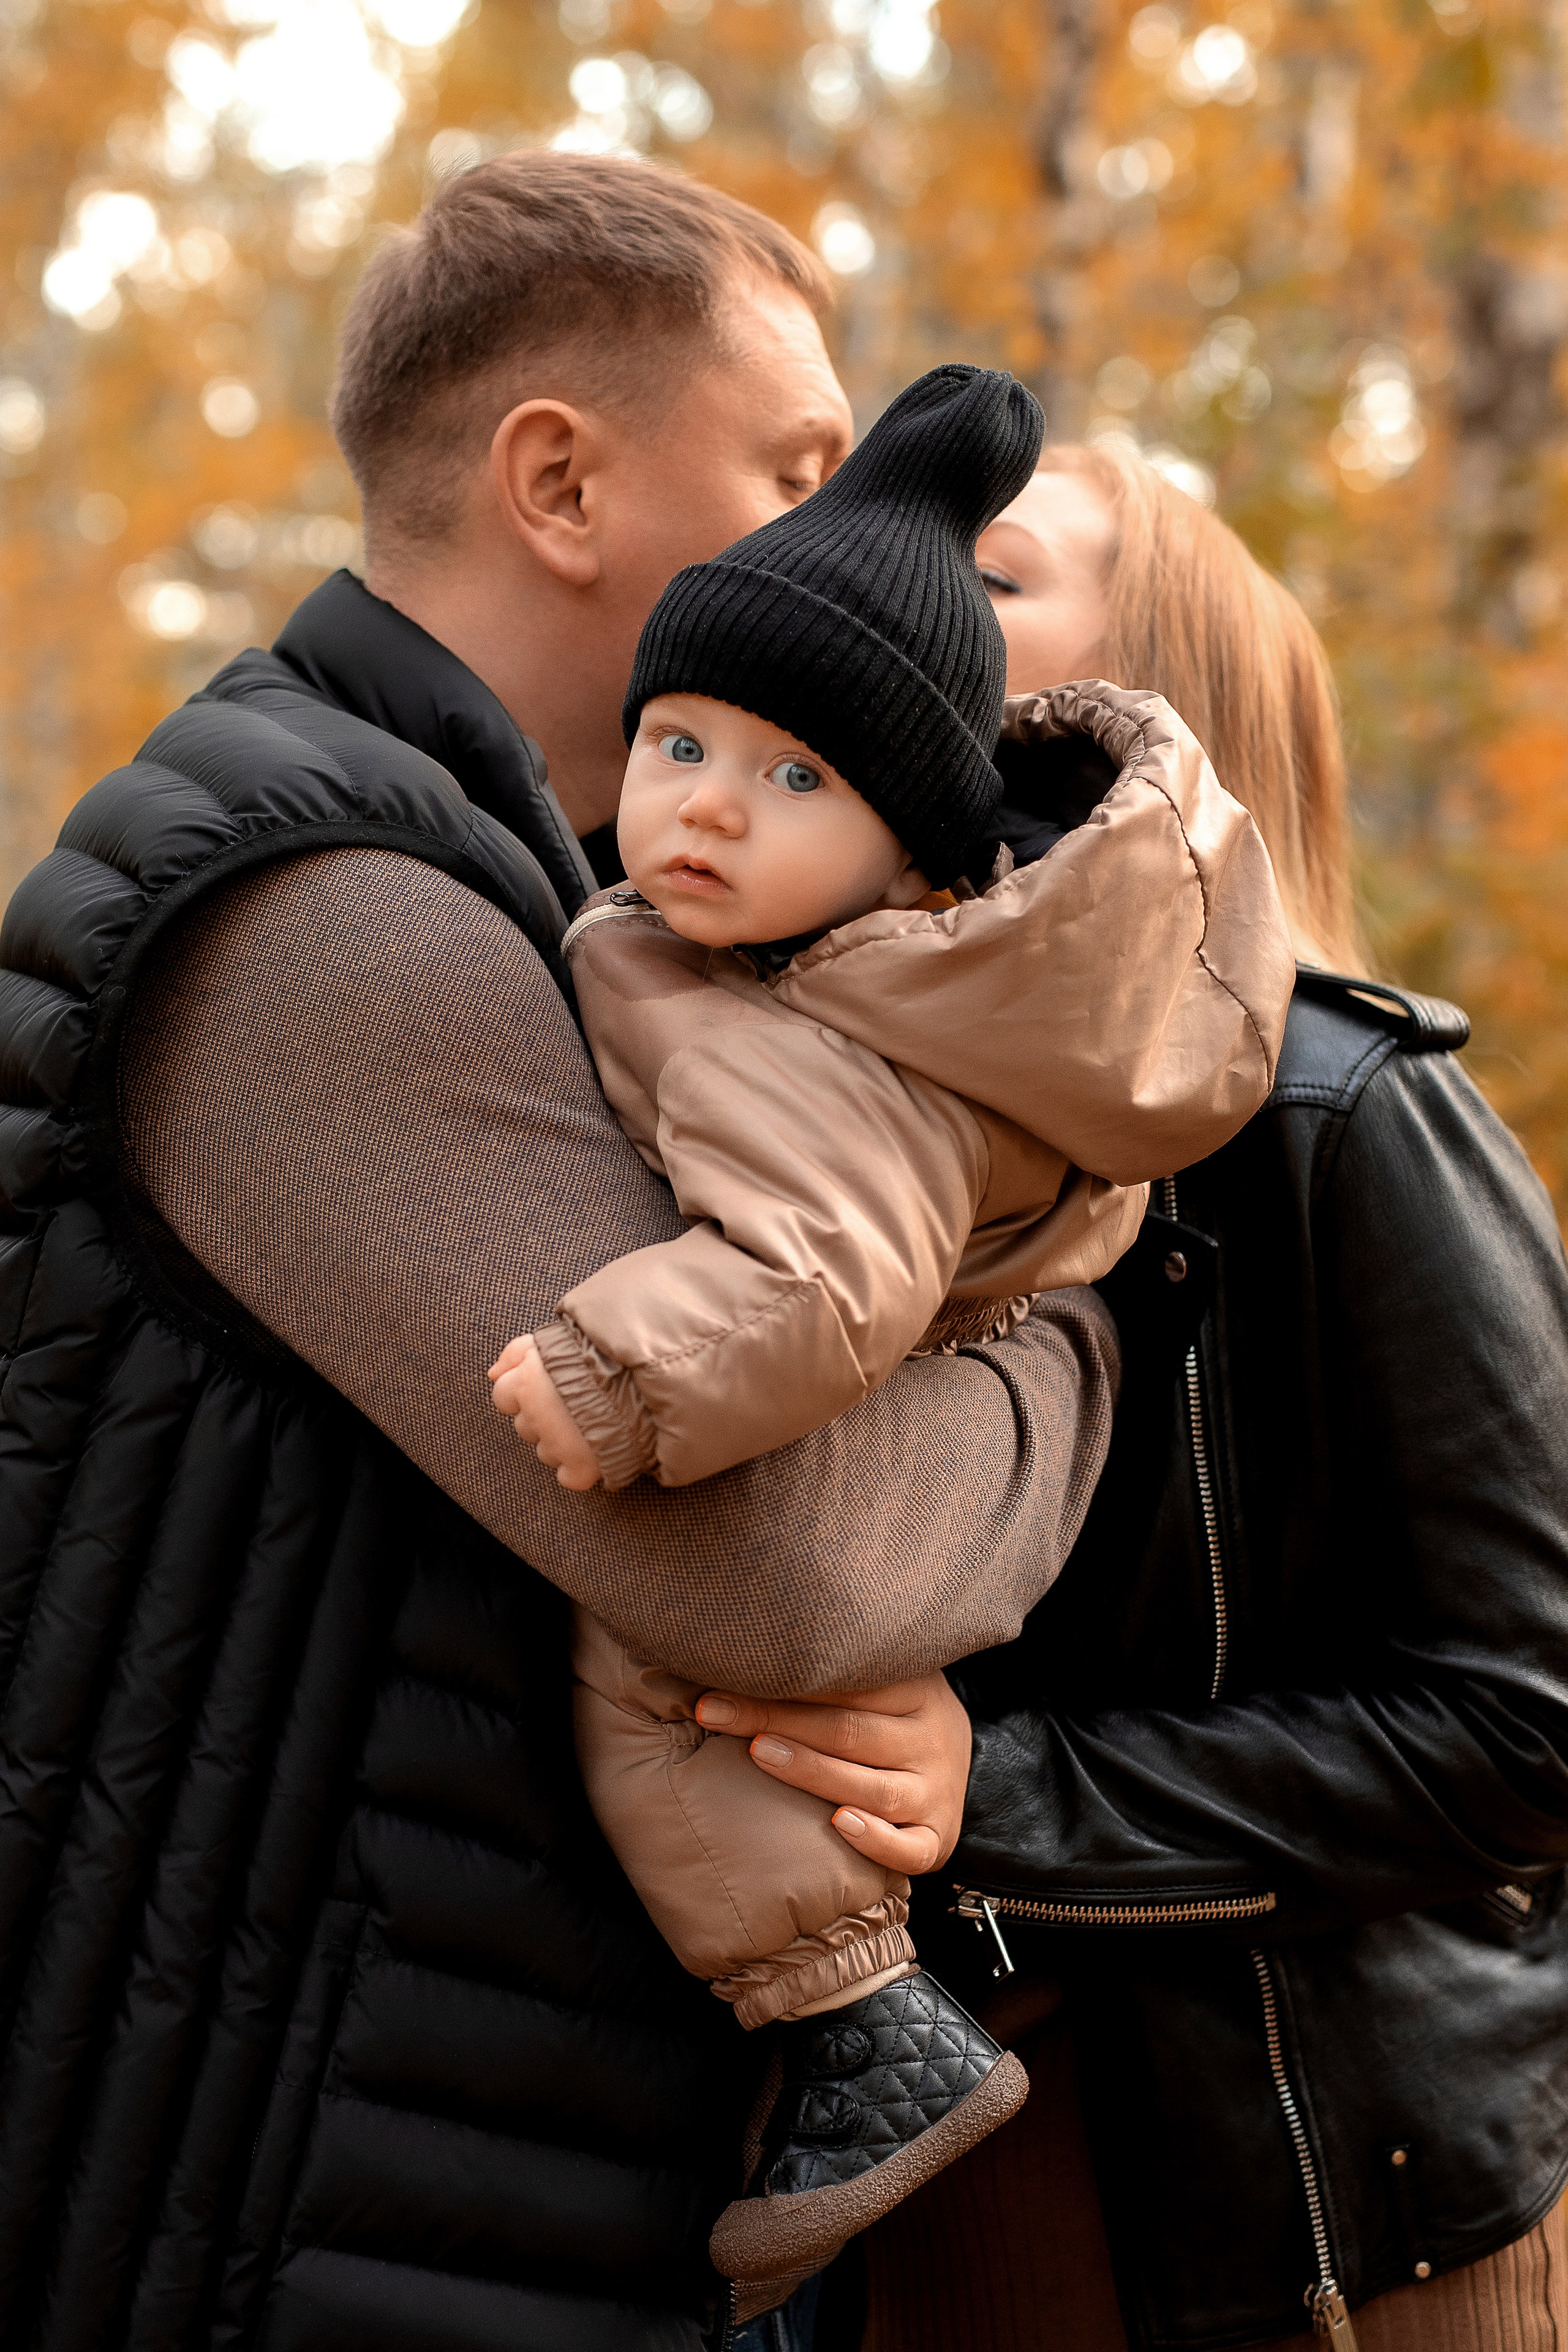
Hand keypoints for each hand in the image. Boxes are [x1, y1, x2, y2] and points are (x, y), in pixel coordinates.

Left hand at [488, 1333, 601, 1490]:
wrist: (647, 1374)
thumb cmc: (603, 1350)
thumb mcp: (557, 1335)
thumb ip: (518, 1350)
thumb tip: (492, 1373)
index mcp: (527, 1381)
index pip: (503, 1396)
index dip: (525, 1392)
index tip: (550, 1388)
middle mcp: (537, 1414)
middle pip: (525, 1425)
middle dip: (545, 1416)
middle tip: (577, 1403)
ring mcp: (557, 1444)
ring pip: (545, 1451)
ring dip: (562, 1441)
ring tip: (593, 1421)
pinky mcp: (581, 1467)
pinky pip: (568, 1477)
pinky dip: (580, 1468)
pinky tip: (597, 1448)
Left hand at [693, 1673, 971, 1875]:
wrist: (966, 1763)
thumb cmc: (896, 1718)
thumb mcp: (883, 1681)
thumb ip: (831, 1673)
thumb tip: (740, 1656)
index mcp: (917, 1690)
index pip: (846, 1684)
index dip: (782, 1681)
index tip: (719, 1679)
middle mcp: (930, 1739)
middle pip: (849, 1731)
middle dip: (777, 1720)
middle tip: (716, 1712)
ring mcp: (936, 1792)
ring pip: (876, 1787)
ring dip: (814, 1771)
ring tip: (760, 1754)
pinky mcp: (938, 1839)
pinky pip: (910, 1848)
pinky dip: (877, 1840)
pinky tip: (840, 1824)